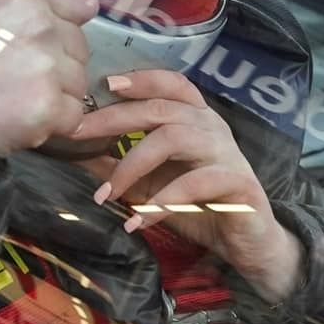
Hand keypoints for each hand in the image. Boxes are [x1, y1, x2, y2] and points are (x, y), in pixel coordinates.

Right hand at [0, 0, 100, 155]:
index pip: (79, 6)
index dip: (53, 30)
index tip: (18, 45)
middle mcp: (40, 25)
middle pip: (79, 46)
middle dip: (53, 64)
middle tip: (5, 76)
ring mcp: (47, 68)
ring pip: (79, 81)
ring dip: (54, 95)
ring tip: (9, 98)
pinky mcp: (49, 108)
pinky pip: (75, 115)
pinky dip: (52, 125)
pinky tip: (17, 119)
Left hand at [70, 70, 305, 302]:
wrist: (248, 244)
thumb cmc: (199, 207)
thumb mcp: (151, 185)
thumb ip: (120, 167)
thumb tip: (76, 153)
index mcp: (196, 120)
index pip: (173, 84)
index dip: (142, 79)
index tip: (107, 84)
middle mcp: (213, 128)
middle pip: (162, 108)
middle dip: (115, 119)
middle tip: (78, 135)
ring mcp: (227, 153)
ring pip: (175, 137)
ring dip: (132, 164)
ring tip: (108, 195)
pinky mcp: (237, 183)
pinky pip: (195, 183)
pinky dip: (161, 201)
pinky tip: (138, 221)